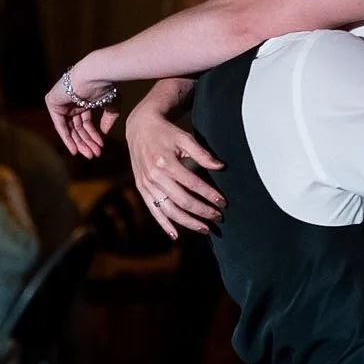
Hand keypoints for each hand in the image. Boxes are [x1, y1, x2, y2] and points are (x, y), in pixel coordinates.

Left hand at [46, 67, 119, 157]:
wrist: (95, 75)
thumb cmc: (105, 86)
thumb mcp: (111, 105)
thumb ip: (109, 119)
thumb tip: (105, 133)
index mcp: (83, 102)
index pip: (85, 124)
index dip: (92, 137)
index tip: (100, 148)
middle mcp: (71, 103)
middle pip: (77, 128)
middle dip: (86, 142)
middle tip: (95, 155)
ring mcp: (61, 103)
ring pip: (70, 129)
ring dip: (79, 143)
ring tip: (90, 154)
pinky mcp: (52, 103)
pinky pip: (59, 125)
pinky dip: (67, 138)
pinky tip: (75, 150)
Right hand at [126, 99, 224, 239]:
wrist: (140, 128)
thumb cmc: (166, 133)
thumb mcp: (185, 138)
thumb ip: (202, 154)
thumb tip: (220, 167)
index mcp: (166, 162)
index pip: (193, 184)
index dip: (209, 195)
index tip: (223, 202)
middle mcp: (155, 176)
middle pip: (183, 201)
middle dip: (203, 212)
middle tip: (219, 217)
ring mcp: (147, 185)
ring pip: (169, 210)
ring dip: (188, 223)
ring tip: (205, 229)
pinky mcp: (142, 189)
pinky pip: (154, 211)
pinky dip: (164, 224)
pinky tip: (176, 235)